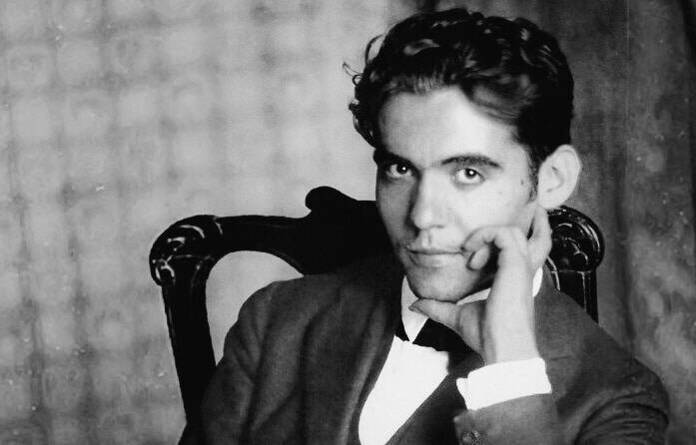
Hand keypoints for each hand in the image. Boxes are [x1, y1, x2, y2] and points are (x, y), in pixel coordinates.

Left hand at [410, 206, 551, 363]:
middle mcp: (521, 271)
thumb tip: (416, 306)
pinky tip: (470, 256)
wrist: (501, 348)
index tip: (469, 253)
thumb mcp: (456, 316)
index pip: (520, 253)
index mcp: (514, 281)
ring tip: (469, 249)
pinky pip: (503, 234)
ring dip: (488, 232)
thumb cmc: (486, 335)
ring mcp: (521, 267)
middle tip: (523, 211)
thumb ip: (438, 307)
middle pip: (538, 238)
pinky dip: (484, 236)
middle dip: (531, 222)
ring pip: (515, 231)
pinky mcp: (516, 264)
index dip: (501, 243)